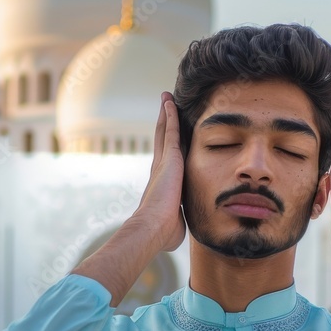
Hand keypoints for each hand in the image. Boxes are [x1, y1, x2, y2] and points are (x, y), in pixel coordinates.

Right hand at [134, 92, 185, 251]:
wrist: (153, 227)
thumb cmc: (163, 232)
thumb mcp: (174, 224)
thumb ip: (177, 221)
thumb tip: (177, 229)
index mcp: (163, 184)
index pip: (168, 162)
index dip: (169, 148)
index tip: (170, 138)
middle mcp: (160, 169)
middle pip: (163, 141)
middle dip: (165, 126)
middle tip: (165, 109)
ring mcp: (163, 162)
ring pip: (165, 132)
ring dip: (166, 115)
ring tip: (167, 98)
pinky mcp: (169, 157)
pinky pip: (170, 130)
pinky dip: (170, 115)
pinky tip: (170, 101)